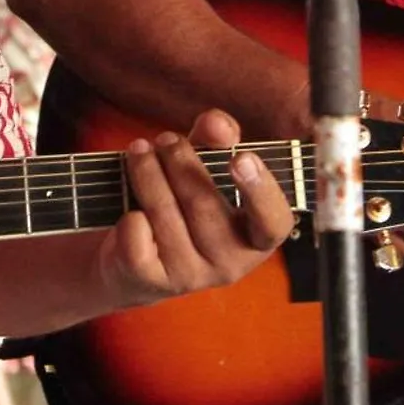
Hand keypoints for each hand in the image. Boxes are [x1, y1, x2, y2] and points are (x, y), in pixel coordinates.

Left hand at [96, 109, 295, 307]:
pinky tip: (131, 205)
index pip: (273, 222)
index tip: (240, 157)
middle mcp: (230, 264)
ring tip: (138, 151)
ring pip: (164, 214)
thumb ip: (216, 140)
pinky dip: (129, 213)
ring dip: (147, 173)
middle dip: (179, 161)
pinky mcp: (151, 282)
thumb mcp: (204, 168)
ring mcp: (190, 277)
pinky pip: (136, 236)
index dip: (260, 190)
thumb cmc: (182, 204)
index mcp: (256, 238)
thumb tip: (217, 123)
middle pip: (203, 203)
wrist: (134, 261)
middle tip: (165, 139)